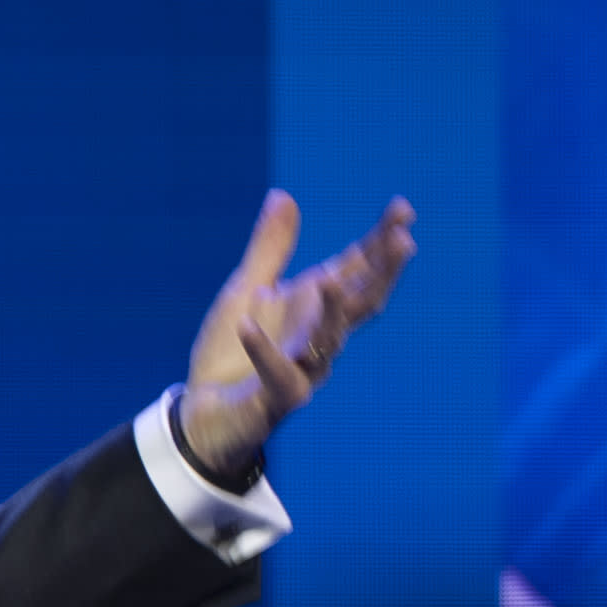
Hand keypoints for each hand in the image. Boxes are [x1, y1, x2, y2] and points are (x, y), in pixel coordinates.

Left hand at [175, 191, 417, 489]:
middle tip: (404, 241)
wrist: (202, 411)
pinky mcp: (277, 399)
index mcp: (316, 306)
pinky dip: (262, 350)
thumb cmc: (230, 350)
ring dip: (331, 312)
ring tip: (328, 281)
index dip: (381, 241)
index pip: (358, 269)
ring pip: (328, 341)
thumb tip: (283, 195)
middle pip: (362, 303)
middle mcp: (320, 336)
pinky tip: (248, 325)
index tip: (403, 209)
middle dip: (383, 274)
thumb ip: (269, 248)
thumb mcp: (246, 289)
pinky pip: (276, 374)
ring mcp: (304, 369)